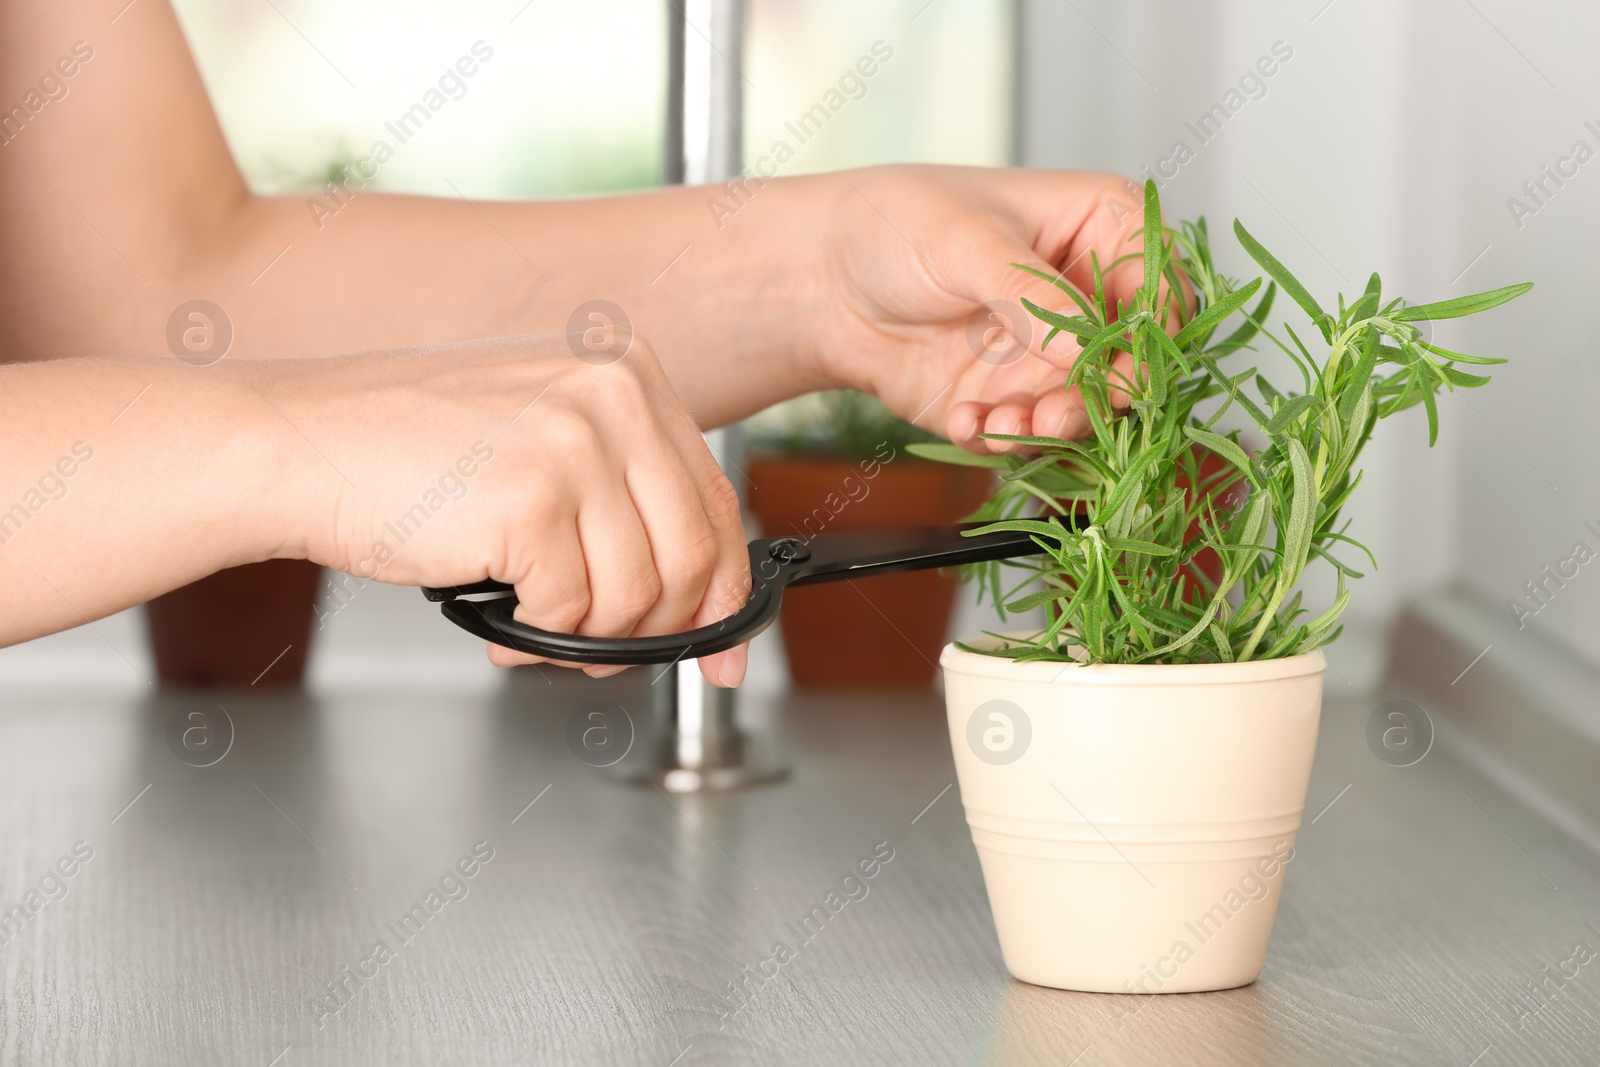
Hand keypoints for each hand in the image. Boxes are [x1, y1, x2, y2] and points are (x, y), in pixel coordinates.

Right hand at [276, 335, 749, 684]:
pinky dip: (538, 636)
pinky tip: (496, 616)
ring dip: (589, 640)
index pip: (716, 499)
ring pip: (640, 596)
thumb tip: (700, 595)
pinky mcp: (532, 501)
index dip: (727, 589)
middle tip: (599, 652)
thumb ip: (623, 501)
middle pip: (695, 555)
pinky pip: (573, 613)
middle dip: (656, 629)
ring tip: (531, 627)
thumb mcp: (542, 442)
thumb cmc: (408, 453)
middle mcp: (615, 395)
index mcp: (628, 371)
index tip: (724, 646)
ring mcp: (576, 444)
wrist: (299, 446)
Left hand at [811, 165, 1164, 452]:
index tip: (1124, 374)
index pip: (1160, 287)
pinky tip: (964, 422)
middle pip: (1133, 360)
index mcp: (1100, 227)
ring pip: (1088, 408)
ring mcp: (1053, 351)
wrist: (823, 280)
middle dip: (1099, 397)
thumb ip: (1034, 297)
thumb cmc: (896, 225)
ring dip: (1052, 428)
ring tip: (1006, 424)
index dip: (1151, 336)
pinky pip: (1031, 434)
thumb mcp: (969, 244)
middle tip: (1054, 415)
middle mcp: (1087, 294)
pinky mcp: (1014, 396)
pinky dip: (1003, 439)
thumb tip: (1089, 349)